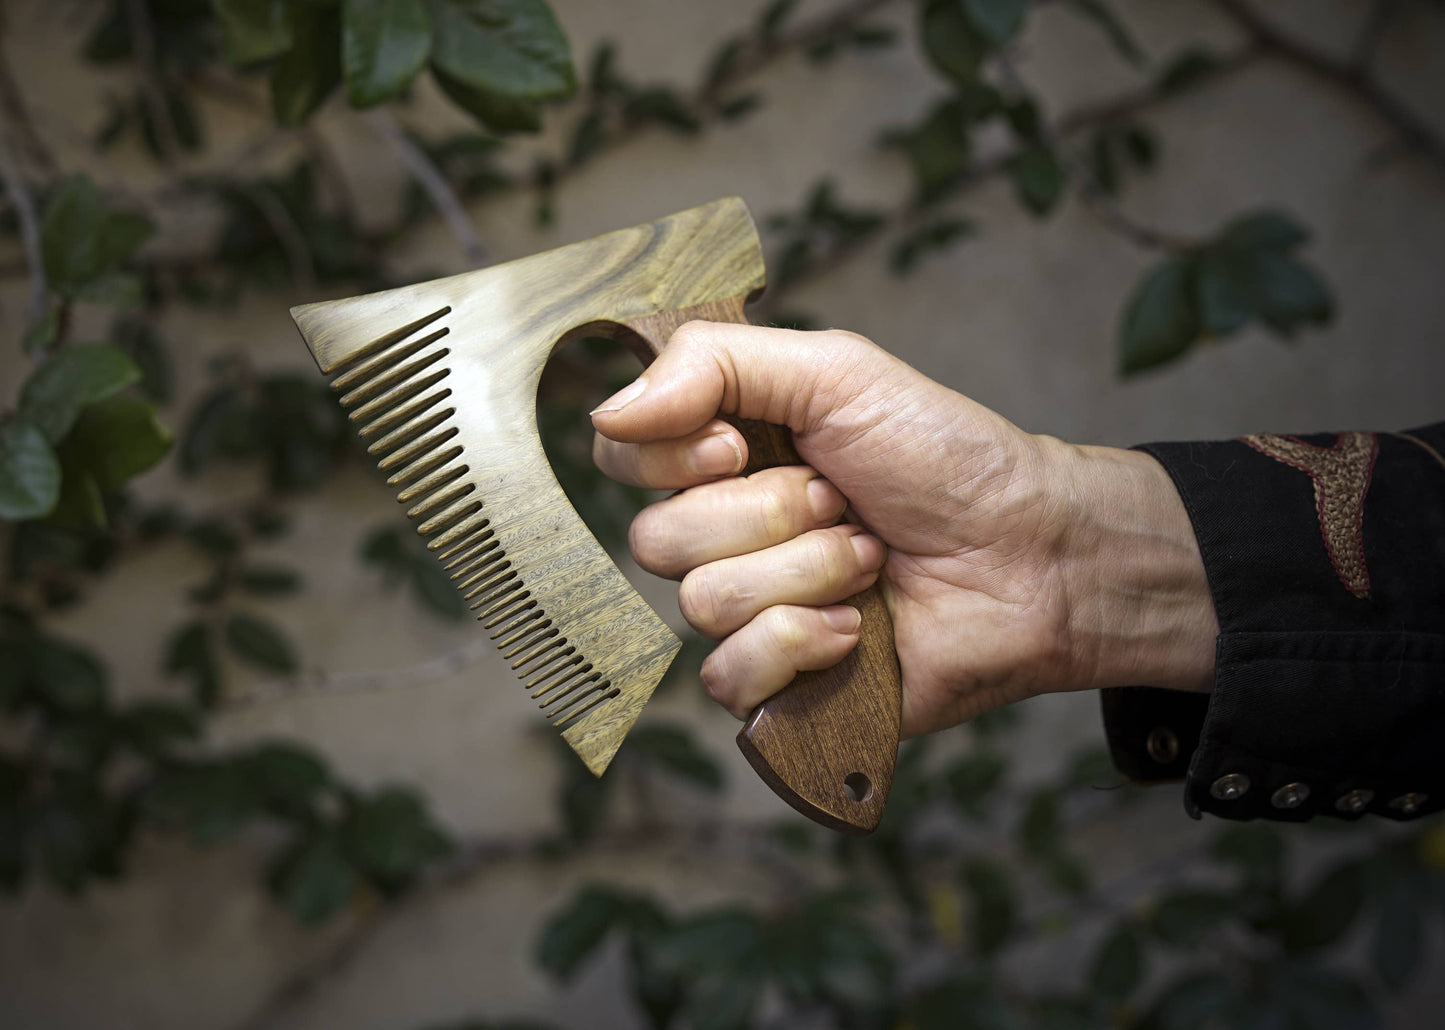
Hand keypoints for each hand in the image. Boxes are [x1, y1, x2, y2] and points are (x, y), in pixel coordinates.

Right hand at [591, 322, 1216, 737]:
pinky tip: (860, 627)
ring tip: (871, 559)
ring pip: (701, 603)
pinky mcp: (778, 687)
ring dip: (806, 571)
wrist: (1033, 552)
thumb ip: (713, 364)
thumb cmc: (946, 457)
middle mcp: (724, 536)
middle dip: (767, 514)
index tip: (740, 444)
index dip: (666, 458)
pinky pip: (728, 677)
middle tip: (844, 501)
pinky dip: (802, 641)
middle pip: (654, 540)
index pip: (620, 459)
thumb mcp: (836, 371)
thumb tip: (607, 413)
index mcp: (724, 458)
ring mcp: (748, 614)